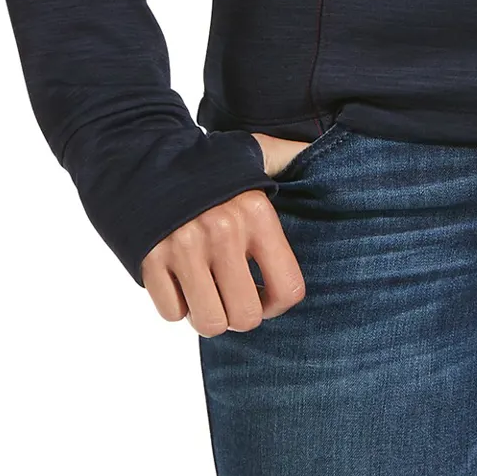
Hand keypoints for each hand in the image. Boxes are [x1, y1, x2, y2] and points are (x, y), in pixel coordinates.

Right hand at [139, 131, 311, 334]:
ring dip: (208, 314)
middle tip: (231, 294)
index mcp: (256, 213)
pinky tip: (178, 279)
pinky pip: (171, 313)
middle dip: (239, 314)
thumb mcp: (255, 152)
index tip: (265, 294)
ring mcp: (184, 247)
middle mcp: (223, 231)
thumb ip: (292, 158)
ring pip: (209, 323)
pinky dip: (175, 305)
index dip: (278, 304)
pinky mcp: (150, 259)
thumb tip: (335, 154)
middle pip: (246, 316)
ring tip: (206, 290)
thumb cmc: (208, 164)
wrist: (141, 153)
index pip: (288, 289)